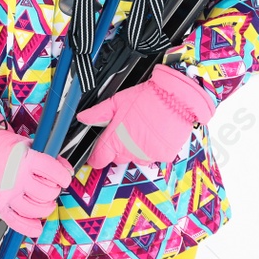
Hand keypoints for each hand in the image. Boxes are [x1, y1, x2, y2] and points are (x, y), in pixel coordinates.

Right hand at [0, 112, 73, 237]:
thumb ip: (49, 158)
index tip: (64, 179)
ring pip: (36, 210)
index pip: (53, 172)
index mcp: (25, 159)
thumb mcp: (29, 145)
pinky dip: (29, 228)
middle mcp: (16, 177)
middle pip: (47, 193)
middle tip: (51, 187)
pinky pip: (16, 222)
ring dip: (45, 208)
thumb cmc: (5, 147)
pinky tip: (37, 228)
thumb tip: (67, 171)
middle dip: (54, 191)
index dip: (63, 177)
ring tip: (46, 202)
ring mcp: (6, 193)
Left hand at [76, 64, 215, 168]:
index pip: (98, 160)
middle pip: (118, 158)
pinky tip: (156, 133)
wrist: (176, 98)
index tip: (98, 151)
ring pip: (136, 158)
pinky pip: (154, 156)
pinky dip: (153, 148)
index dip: (96, 156)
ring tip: (143, 129)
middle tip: (125, 130)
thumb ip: (98, 113)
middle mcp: (130, 152)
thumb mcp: (117, 101)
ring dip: (136, 149)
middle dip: (118, 148)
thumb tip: (83, 118)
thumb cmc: (147, 98)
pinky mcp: (164, 156)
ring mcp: (148, 155)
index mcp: (116, 140)